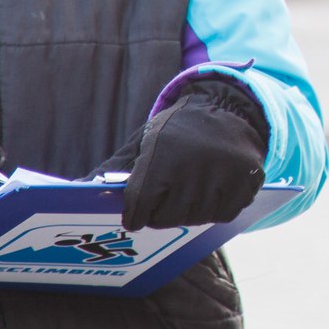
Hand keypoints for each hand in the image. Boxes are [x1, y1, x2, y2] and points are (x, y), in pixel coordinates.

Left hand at [98, 79, 269, 230]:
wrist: (229, 110)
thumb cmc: (177, 133)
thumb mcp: (145, 142)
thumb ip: (117, 168)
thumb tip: (80, 188)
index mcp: (162, 153)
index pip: (140, 205)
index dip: (135, 215)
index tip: (135, 216)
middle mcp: (194, 163)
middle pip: (168, 218)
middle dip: (161, 215)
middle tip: (163, 202)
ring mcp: (225, 173)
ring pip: (196, 218)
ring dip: (189, 212)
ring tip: (188, 192)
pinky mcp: (248, 180)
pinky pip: (223, 214)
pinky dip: (215, 209)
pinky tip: (211, 190)